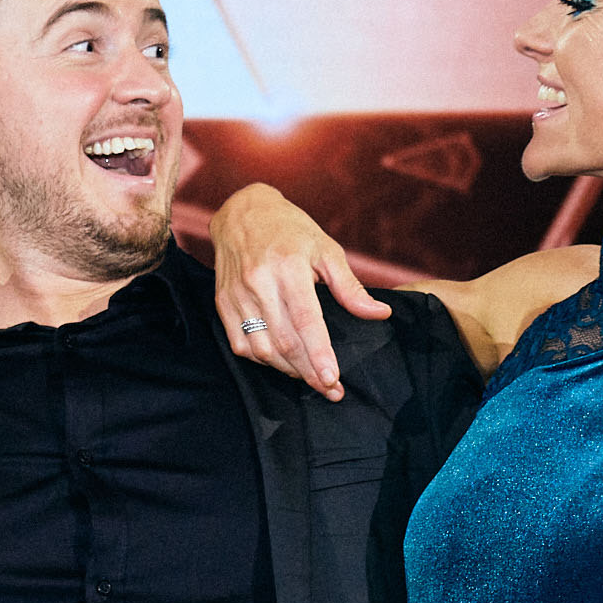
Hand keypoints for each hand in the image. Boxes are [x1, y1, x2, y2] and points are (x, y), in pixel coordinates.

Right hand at [214, 183, 384, 399]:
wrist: (243, 213)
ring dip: (287, 369)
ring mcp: (237, 295)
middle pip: (284, 341)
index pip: (305, 320)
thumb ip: (350, 287)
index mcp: (288, 267)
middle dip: (309, 372)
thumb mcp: (326, 250)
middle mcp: (259, 282)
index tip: (332, 379)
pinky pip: (240, 344)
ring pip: (261, 348)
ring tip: (308, 375)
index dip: (319, 354)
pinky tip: (281, 361)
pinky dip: (262, 360)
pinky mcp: (222, 303)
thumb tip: (380, 314)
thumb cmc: (291, 231)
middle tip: (330, 389)